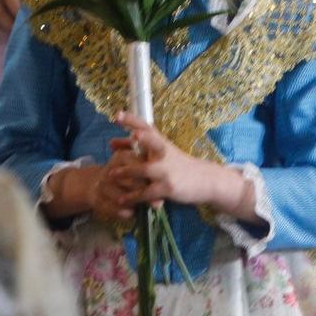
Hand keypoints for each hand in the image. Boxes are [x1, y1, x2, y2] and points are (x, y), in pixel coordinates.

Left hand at [111, 113, 255, 218]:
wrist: (205, 180)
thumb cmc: (178, 164)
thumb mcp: (161, 153)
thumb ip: (135, 148)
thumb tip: (110, 143)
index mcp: (162, 143)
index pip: (147, 127)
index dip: (132, 120)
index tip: (117, 115)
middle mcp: (165, 154)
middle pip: (154, 142)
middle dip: (144, 138)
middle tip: (134, 135)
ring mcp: (167, 171)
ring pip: (145, 170)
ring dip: (127, 172)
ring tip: (111, 175)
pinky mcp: (168, 188)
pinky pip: (147, 193)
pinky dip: (133, 197)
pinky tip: (121, 200)